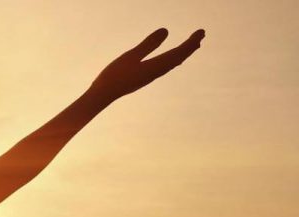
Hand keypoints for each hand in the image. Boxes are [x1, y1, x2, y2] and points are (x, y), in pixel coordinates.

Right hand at [88, 28, 204, 100]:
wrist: (104, 94)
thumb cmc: (116, 75)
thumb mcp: (131, 55)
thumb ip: (149, 44)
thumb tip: (166, 30)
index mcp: (157, 66)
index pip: (180, 52)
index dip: (191, 42)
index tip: (201, 32)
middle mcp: (158, 71)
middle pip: (179, 58)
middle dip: (190, 46)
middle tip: (201, 35)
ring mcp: (152, 75)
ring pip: (173, 63)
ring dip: (183, 53)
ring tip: (192, 46)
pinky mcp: (146, 77)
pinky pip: (166, 66)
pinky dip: (173, 59)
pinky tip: (171, 60)